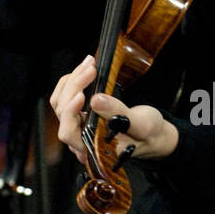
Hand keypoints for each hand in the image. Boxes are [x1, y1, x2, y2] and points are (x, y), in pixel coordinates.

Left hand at [50, 57, 179, 165]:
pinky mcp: (81, 116)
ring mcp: (79, 128)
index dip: (70, 113)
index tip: (81, 94)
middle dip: (74, 87)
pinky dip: (73, 82)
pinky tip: (84, 70)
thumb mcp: (142, 124)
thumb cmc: (149, 135)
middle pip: (63, 113)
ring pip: (62, 102)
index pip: (69, 133)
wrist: (153, 134)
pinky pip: (66, 98)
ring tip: (89, 64)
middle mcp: (81, 140)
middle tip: (91, 68)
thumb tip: (96, 100)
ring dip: (73, 81)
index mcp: (93, 149)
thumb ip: (118, 114)